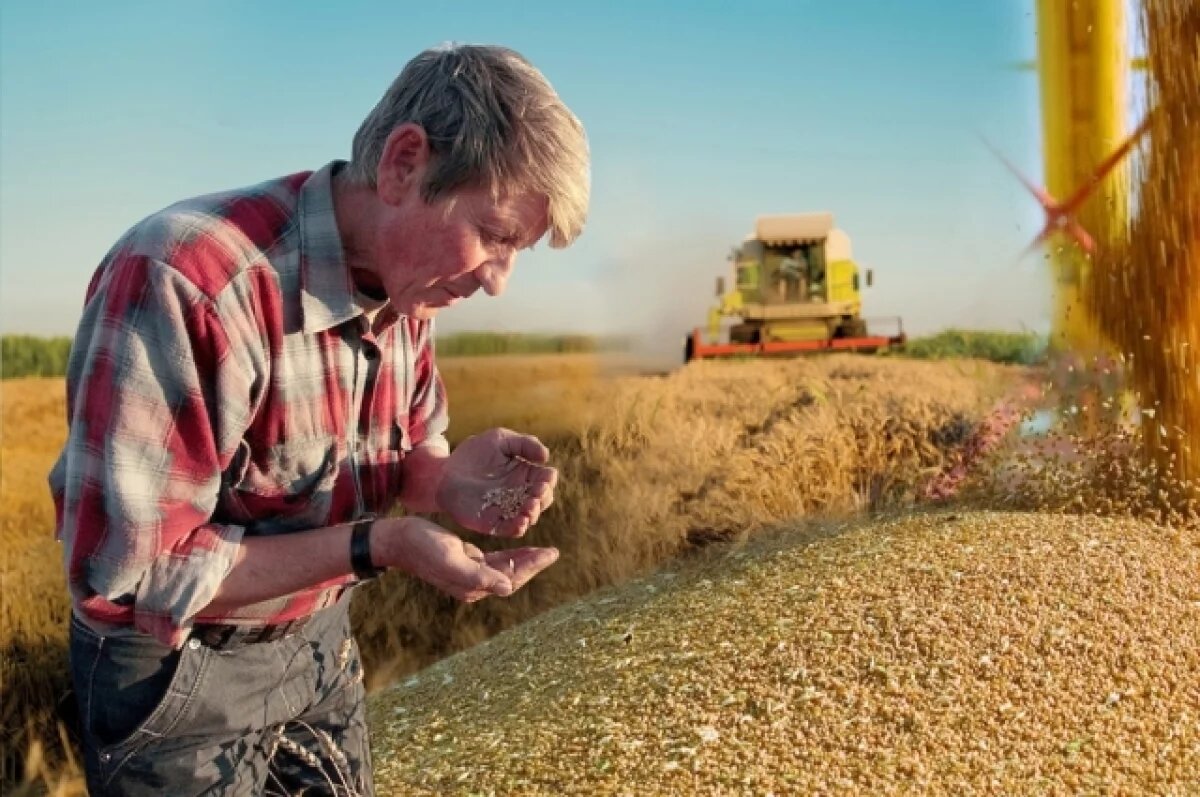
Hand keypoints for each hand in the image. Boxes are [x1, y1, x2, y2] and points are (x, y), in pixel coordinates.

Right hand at [378, 516, 558, 601]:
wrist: (398, 539)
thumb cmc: (421, 546)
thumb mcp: (450, 558)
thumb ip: (477, 575)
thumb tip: (507, 587)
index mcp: (471, 586)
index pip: (510, 580)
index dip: (532, 567)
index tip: (550, 554)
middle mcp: (472, 583)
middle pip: (511, 576)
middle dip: (533, 564)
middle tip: (553, 552)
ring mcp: (468, 573)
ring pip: (504, 568)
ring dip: (524, 560)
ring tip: (543, 551)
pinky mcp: (464, 560)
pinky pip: (493, 560)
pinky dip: (508, 554)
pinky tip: (519, 547)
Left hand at [435, 428, 556, 537]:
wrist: (443, 473)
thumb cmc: (473, 453)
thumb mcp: (499, 439)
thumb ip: (524, 443)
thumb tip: (546, 456)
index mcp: (526, 473)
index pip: (546, 478)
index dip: (549, 480)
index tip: (544, 478)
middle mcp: (521, 493)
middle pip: (543, 499)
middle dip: (543, 498)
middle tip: (536, 495)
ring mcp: (508, 510)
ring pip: (530, 516)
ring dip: (533, 514)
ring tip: (529, 508)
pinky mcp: (494, 523)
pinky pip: (511, 530)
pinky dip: (519, 528)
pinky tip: (521, 522)